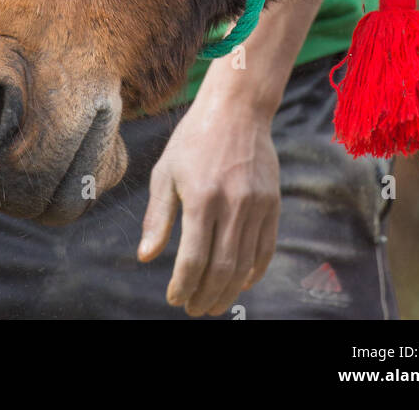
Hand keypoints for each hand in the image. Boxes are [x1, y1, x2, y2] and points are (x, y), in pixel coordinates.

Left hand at [138, 103, 279, 316]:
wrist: (237, 109)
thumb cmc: (194, 139)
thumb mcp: (166, 171)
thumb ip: (157, 216)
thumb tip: (146, 257)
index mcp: (201, 196)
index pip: (194, 258)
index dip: (183, 285)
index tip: (174, 298)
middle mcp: (232, 203)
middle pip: (221, 268)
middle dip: (205, 295)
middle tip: (194, 309)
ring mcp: (256, 205)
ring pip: (245, 265)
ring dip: (228, 291)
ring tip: (213, 303)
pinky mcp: (273, 204)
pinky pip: (266, 249)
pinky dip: (253, 273)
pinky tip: (239, 283)